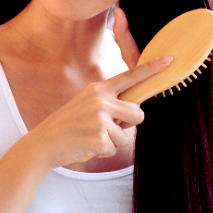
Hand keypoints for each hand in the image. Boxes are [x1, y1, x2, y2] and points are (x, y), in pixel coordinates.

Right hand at [27, 56, 171, 167]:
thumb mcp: (87, 104)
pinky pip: (115, 148)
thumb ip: (109, 102)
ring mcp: (100, 118)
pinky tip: (88, 146)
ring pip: (126, 136)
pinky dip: (103, 152)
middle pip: (139, 114)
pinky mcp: (100, 137)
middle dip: (129, 125)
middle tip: (108, 128)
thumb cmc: (69, 125)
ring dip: (112, 142)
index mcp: (99, 89)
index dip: (151, 68)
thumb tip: (135, 108)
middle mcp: (101, 100)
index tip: (169, 60)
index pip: (130, 76)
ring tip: (91, 137)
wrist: (43, 143)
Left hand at [112, 0, 212, 69]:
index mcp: (161, 20)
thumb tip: (119, 11)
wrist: (160, 92)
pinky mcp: (202, 39)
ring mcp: (191, 28)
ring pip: (199, 0)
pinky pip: (211, 20)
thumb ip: (123, 34)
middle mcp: (177, 21)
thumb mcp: (130, 52)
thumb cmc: (144, 73)